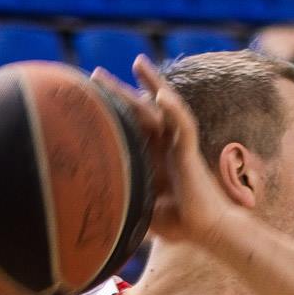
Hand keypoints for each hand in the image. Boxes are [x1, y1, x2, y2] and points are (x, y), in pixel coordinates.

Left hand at [92, 58, 228, 247]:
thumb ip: (121, 196)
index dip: (113, 110)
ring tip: (138, 62)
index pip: (131, 125)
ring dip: (153, 82)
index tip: (90, 96)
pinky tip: (162, 94)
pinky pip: (185, 126)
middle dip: (122, 90)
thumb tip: (88, 199)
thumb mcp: (139, 206)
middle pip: (143, 109)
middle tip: (97, 73)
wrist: (205, 232)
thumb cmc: (177, 223)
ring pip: (166, 107)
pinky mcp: (191, 154)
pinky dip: (174, 109)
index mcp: (153, 156)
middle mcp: (166, 145)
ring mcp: (179, 146)